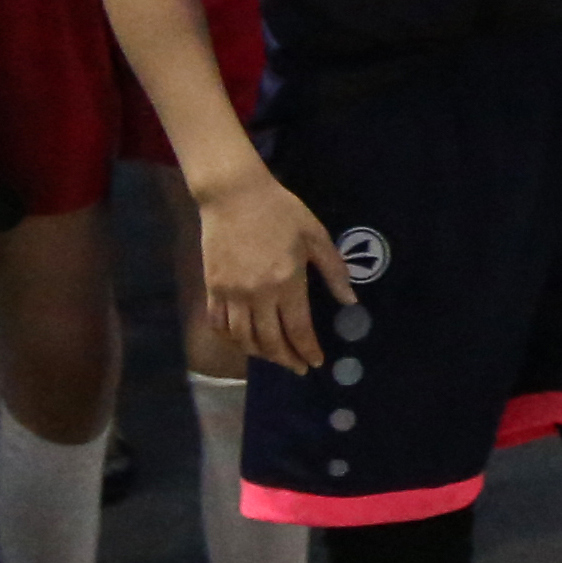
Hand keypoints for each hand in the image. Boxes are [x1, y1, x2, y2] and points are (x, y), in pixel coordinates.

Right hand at [193, 161, 334, 372]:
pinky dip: (231, 339)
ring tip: (275, 357)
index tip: (315, 363)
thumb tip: (350, 300)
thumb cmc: (281, 211)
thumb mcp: (315, 235)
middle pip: (269, 341)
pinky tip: (244, 341)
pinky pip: (219, 324)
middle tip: (298, 367)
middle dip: (286, 359)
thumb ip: (334, 270)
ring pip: (242, 338)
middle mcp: (257, 294)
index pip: (298, 329)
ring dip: (260, 354)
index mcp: (286, 281)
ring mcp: (230, 293)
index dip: (307, 349)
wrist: (233, 195)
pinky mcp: (212, 288)